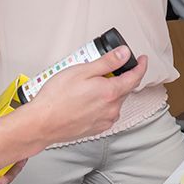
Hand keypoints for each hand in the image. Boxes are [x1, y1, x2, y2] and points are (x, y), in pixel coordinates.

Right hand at [26, 45, 148, 144]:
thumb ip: (107, 62)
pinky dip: (102, 104)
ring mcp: (105, 121)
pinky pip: (106, 113)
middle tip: (100, 70)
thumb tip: (124, 54)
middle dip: (118, 78)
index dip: (141, 66)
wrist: (41, 123)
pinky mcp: (97, 129)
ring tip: (87, 87)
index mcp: (111, 92)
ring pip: (115, 102)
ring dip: (109, 92)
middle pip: (124, 89)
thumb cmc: (56, 98)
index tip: (142, 59)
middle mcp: (112, 109)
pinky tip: (85, 100)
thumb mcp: (82, 70)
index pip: (135, 77)